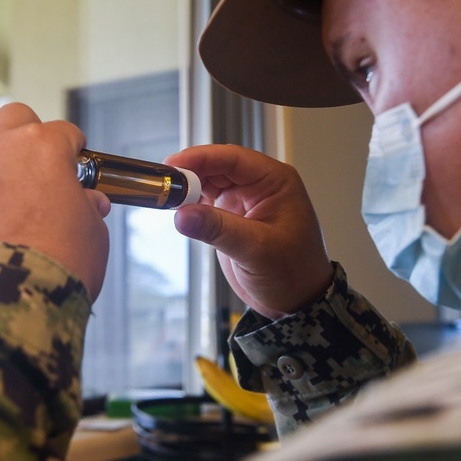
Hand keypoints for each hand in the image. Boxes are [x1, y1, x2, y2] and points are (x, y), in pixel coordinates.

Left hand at [0, 102, 110, 298]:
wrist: (2, 305)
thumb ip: (89, 210)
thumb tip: (88, 203)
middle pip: (13, 118)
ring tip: (2, 174)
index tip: (76, 161)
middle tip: (39, 160)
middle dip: (28, 133)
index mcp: (42, 148)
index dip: (74, 149)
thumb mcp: (93, 236)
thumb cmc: (55, 269)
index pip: (64, 132)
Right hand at [164, 144, 333, 319]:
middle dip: (190, 173)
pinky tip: (177, 209)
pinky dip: (191, 205)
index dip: (201, 157)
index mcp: (275, 182)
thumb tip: (182, 214)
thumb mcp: (256, 250)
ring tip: (166, 197)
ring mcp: (245, 201)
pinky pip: (207, 203)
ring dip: (188, 188)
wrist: (297, 303)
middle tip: (164, 184)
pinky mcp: (232, 218)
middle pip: (217, 167)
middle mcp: (260, 186)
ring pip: (209, 183)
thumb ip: (219, 229)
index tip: (174, 164)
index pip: (233, 158)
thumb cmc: (293, 274)